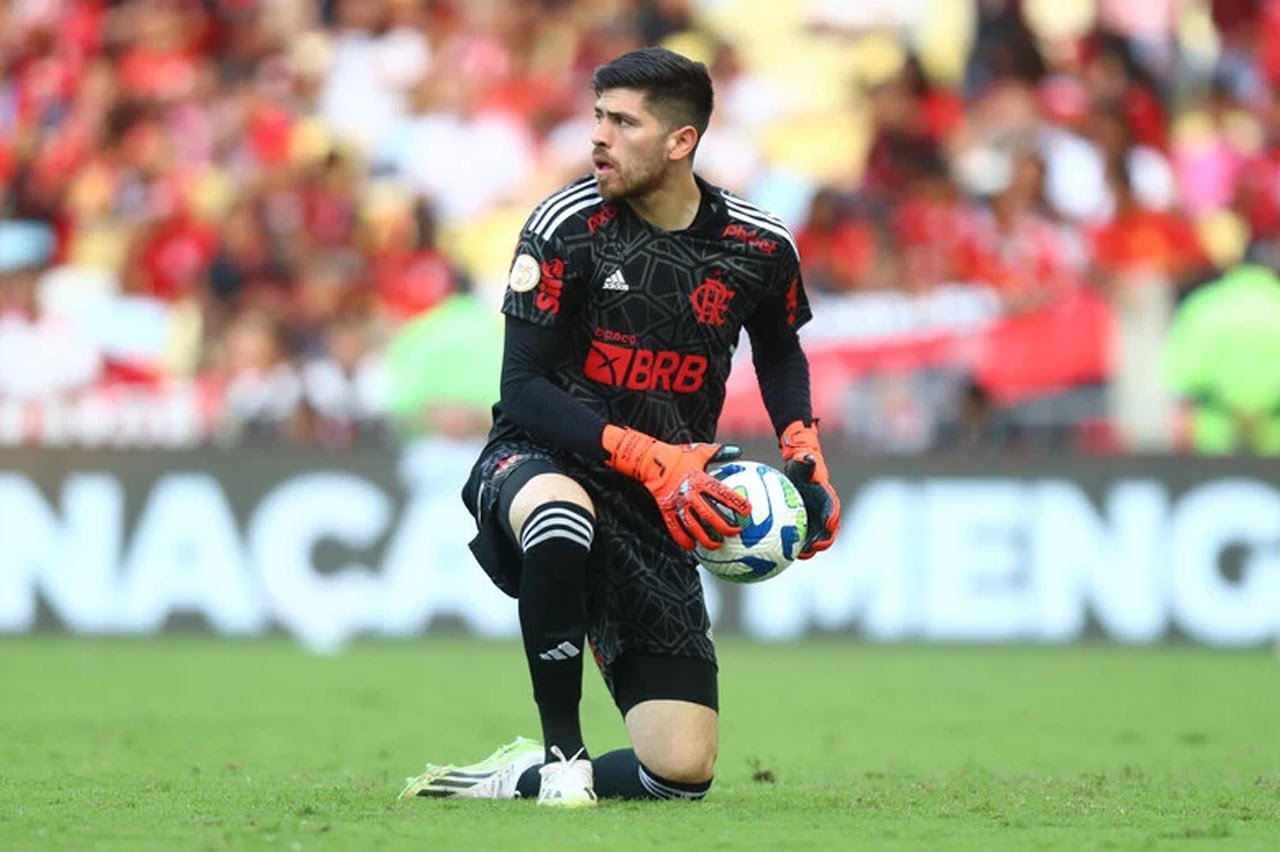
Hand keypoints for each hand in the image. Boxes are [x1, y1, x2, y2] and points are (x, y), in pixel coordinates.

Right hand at [602, 425, 750, 550]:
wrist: (651, 461)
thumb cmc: (677, 455)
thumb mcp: (700, 451)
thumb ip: (720, 452)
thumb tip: (738, 451)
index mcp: (700, 480)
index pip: (723, 494)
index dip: (736, 503)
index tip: (748, 511)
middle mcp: (690, 494)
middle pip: (710, 516)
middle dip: (725, 527)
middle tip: (735, 532)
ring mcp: (677, 504)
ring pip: (694, 527)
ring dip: (706, 539)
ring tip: (717, 546)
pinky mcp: (666, 510)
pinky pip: (675, 529)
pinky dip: (683, 540)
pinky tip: (692, 547)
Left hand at [779, 420, 839, 557]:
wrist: (799, 471)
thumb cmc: (801, 465)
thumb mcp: (802, 463)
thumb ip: (805, 462)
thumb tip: (807, 458)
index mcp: (826, 497)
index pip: (833, 508)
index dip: (832, 517)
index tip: (828, 524)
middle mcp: (824, 511)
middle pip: (829, 529)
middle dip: (824, 540)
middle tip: (814, 547)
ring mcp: (816, 520)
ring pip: (817, 538)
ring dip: (811, 548)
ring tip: (799, 555)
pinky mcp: (806, 525)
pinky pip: (803, 538)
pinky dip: (798, 546)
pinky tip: (784, 554)